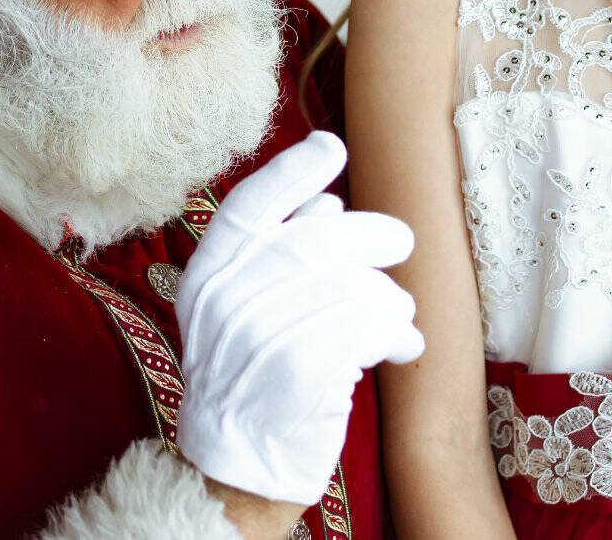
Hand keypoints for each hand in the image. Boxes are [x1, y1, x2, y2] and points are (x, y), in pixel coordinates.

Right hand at [174, 131, 424, 504]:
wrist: (238, 466)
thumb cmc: (253, 378)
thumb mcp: (244, 310)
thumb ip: (276, 255)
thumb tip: (328, 203)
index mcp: (208, 275)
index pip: (249, 206)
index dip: (291, 172)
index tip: (332, 145)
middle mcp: (227, 299)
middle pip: (318, 240)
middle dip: (371, 235)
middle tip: (401, 241)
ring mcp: (261, 335)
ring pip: (354, 284)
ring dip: (389, 299)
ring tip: (396, 317)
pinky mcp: (302, 371)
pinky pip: (370, 326)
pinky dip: (396, 332)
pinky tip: (403, 345)